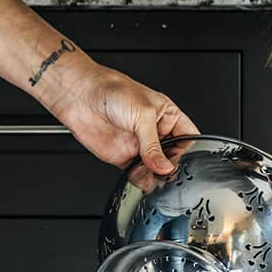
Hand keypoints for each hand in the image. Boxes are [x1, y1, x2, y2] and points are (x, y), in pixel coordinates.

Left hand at [41, 59, 197, 176]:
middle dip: (172, 166)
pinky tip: (141, 178)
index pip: (188, 138)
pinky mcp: (124, 158)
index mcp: (167, 116)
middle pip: (173, 158)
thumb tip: (165, 167)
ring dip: (157, 176)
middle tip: (167, 169)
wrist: (81, 96)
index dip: (190, 150)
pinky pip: (138, 175)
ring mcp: (140, 147)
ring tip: (154, 175)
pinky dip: (141, 181)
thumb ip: (154, 145)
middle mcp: (155, 133)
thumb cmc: (112, 90)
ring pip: (156, 170)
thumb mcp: (143, 114)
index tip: (186, 159)